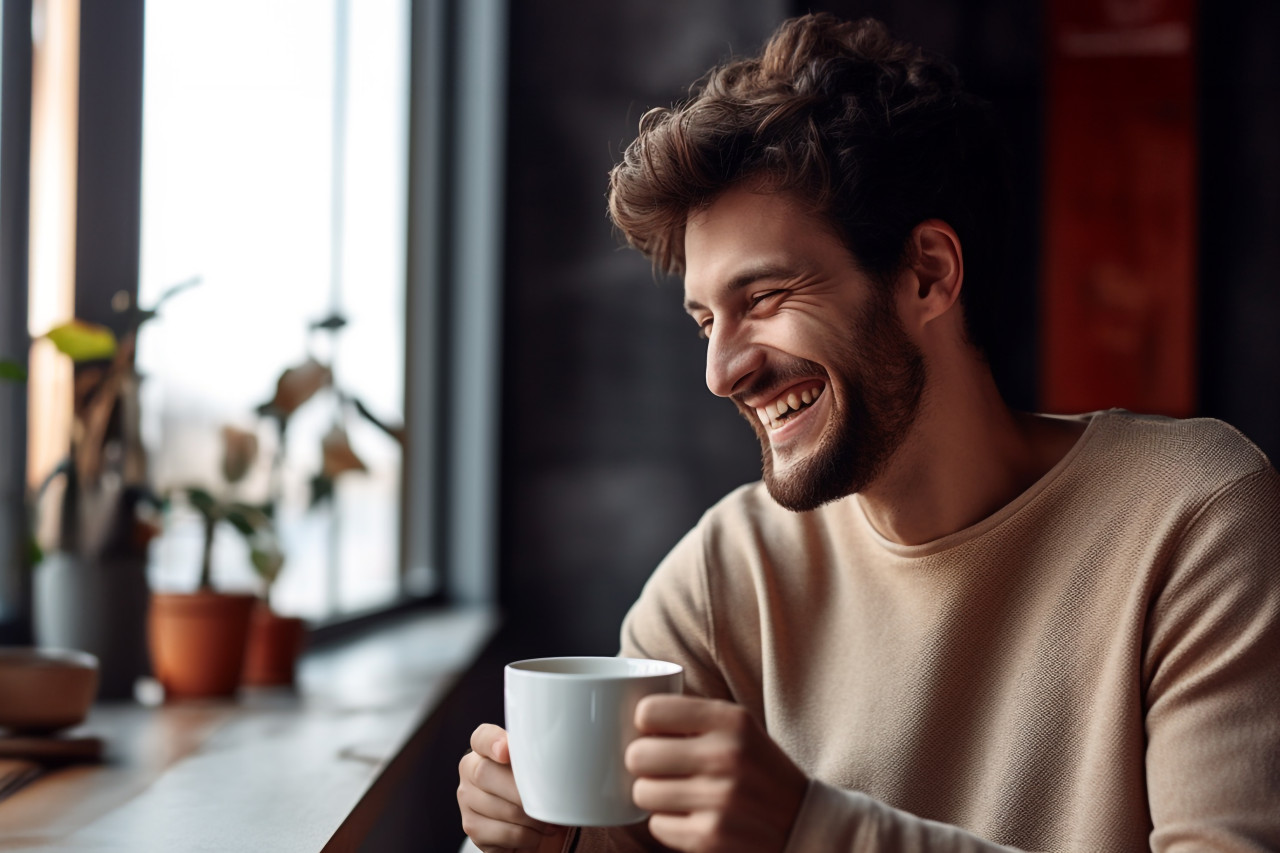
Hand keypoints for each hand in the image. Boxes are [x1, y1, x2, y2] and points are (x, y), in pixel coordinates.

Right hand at [458, 723, 568, 851]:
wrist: (530, 824)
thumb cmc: (536, 788)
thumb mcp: (538, 767)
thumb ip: (539, 756)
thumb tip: (558, 754)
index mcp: (485, 749)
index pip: (481, 737)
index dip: (492, 742)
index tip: (506, 750)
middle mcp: (470, 771)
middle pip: (486, 774)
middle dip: (522, 791)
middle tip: (547, 801)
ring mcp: (467, 800)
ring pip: (500, 808)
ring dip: (533, 819)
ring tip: (547, 820)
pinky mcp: (473, 828)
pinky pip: (504, 833)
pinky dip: (528, 837)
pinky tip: (535, 833)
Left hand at [626, 695, 807, 852]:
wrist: (803, 823)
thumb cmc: (757, 769)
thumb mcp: (739, 728)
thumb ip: (691, 715)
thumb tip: (627, 712)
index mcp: (731, 720)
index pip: (649, 711)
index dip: (645, 725)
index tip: (655, 733)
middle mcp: (726, 756)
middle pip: (637, 754)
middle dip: (642, 763)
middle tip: (659, 767)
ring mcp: (719, 799)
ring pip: (641, 792)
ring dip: (652, 795)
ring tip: (676, 792)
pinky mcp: (710, 837)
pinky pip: (657, 825)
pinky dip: (668, 823)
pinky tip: (690, 816)